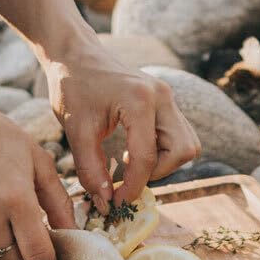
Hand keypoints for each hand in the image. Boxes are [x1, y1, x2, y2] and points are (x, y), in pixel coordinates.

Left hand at [42, 44, 201, 209]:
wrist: (75, 55)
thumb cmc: (73, 88)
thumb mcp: (76, 131)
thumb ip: (91, 170)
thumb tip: (106, 202)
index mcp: (139, 101)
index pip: (146, 159)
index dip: (131, 189)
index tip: (114, 205)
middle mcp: (161, 96)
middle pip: (183, 150)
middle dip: (158, 173)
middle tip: (128, 177)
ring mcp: (167, 95)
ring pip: (187, 143)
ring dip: (164, 162)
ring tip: (131, 163)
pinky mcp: (164, 98)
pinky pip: (179, 133)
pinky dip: (163, 150)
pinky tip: (135, 150)